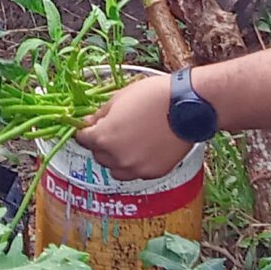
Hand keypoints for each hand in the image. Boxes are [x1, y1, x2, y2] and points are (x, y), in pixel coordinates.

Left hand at [75, 74, 190, 180]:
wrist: (187, 106)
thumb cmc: (152, 96)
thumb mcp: (120, 97)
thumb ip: (101, 114)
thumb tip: (89, 123)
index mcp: (104, 137)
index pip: (83, 139)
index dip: (86, 131)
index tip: (90, 127)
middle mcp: (116, 157)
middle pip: (99, 155)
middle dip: (102, 144)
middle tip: (114, 130)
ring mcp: (135, 168)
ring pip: (116, 169)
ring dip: (117, 157)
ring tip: (130, 142)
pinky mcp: (153, 173)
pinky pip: (136, 171)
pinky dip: (136, 163)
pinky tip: (146, 148)